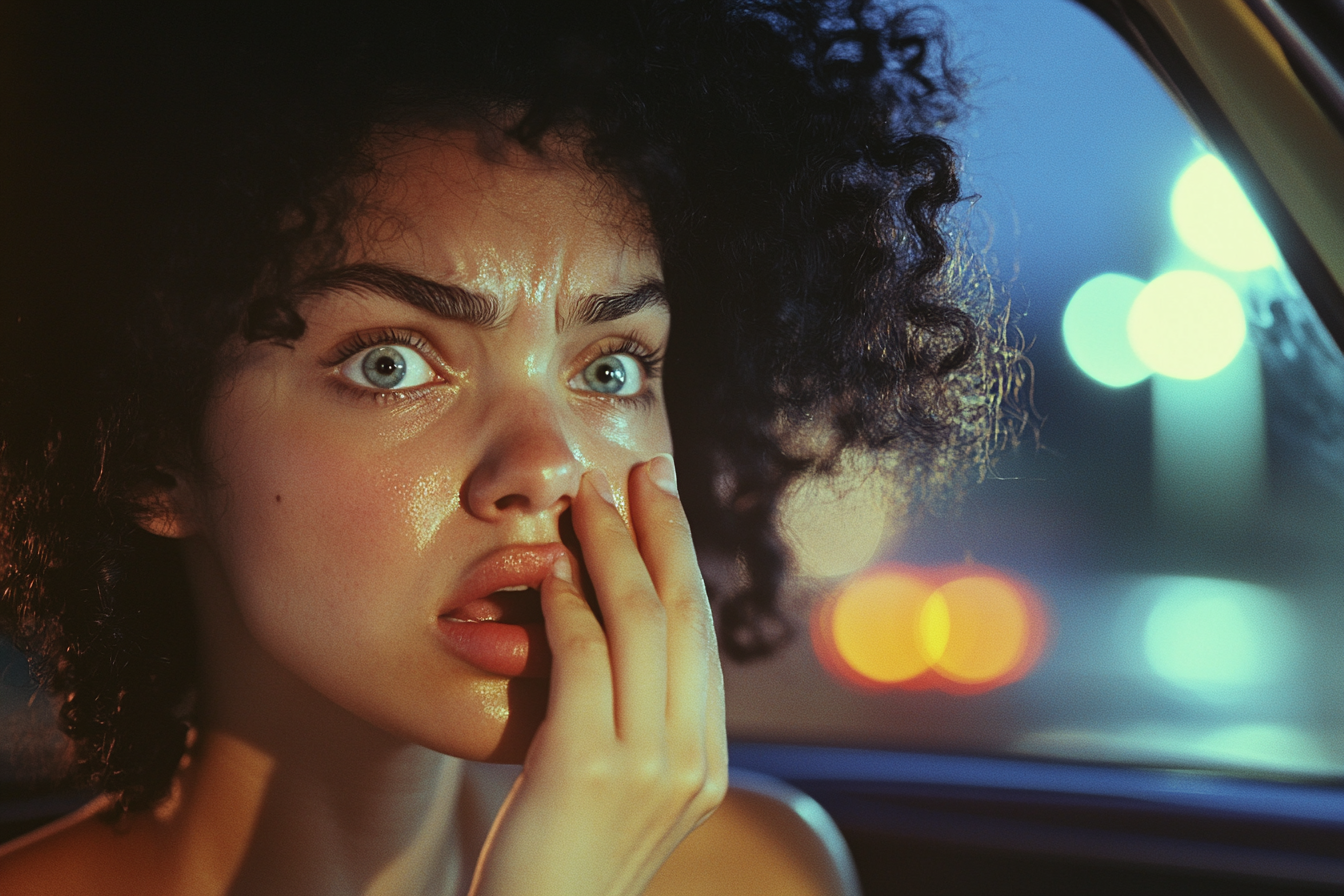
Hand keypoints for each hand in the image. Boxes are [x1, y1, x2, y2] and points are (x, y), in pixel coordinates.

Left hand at [468, 455, 728, 895]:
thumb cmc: (561, 861)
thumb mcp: (621, 791)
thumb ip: (638, 723)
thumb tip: (622, 636)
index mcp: (705, 759)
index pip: (701, 637)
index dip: (684, 561)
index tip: (662, 506)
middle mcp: (692, 757)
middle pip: (685, 613)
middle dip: (663, 531)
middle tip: (642, 470)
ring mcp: (650, 764)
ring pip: (643, 622)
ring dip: (613, 547)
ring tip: (589, 496)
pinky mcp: (593, 767)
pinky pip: (587, 657)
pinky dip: (571, 601)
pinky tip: (552, 565)